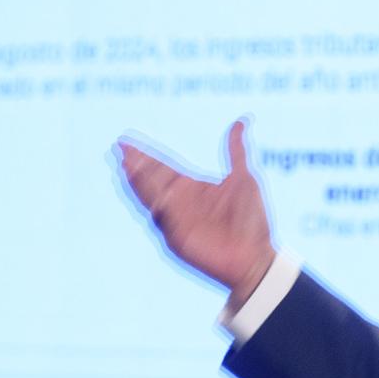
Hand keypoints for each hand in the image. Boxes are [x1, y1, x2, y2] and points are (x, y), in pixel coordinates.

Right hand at [117, 120, 274, 307]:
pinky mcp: (175, 236)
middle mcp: (181, 200)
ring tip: (126, 162)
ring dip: (138, 179)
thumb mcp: (244, 178)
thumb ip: (236, 151)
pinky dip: (151, 201)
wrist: (256, 257)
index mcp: (193, 186)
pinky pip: (159, 215)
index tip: (128, 140)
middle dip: (136, 163)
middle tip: (121, 147)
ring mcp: (176, 218)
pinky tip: (143, 188)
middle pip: (152, 177)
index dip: (146, 154)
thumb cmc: (253, 220)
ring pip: (151, 194)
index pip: (163, 166)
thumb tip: (241, 120)